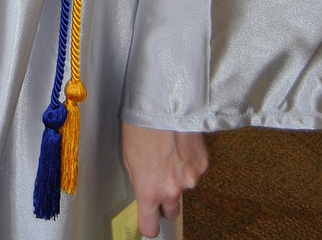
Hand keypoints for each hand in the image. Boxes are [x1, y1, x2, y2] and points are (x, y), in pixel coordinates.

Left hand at [121, 121, 206, 238]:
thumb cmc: (140, 125)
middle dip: (166, 201)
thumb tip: (144, 191)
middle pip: (171, 212)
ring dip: (178, 177)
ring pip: (184, 188)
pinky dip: (188, 162)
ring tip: (169, 151)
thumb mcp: (129, 157)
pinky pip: (194, 171)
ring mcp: (190, 179)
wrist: (162, 103)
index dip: (149, 225)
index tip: (149, 222)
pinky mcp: (202, 165)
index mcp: (149, 191)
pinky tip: (180, 144)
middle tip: (160, 180)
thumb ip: (139, 181)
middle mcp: (172, 190)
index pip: (151, 227)